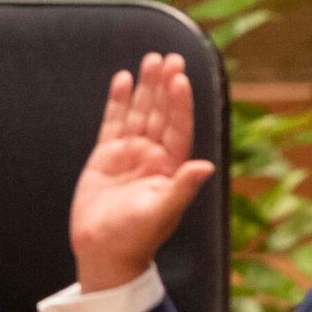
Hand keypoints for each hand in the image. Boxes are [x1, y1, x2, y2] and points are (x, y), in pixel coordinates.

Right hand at [69, 54, 215, 292]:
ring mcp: (129, 154)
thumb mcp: (160, 212)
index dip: (180, 104)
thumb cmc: (135, 239)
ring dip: (145, 87)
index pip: (178, 128)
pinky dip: (118, 101)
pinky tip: (123, 80)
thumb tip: (207, 166)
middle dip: (165, 86)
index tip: (180, 78)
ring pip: (139, 112)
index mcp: (170, 168)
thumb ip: (182, 188)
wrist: (103, 254)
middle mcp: (152, 156)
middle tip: (170, 57)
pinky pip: (114, 122)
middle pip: (160, 113)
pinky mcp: (105, 157)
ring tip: (151, 59)